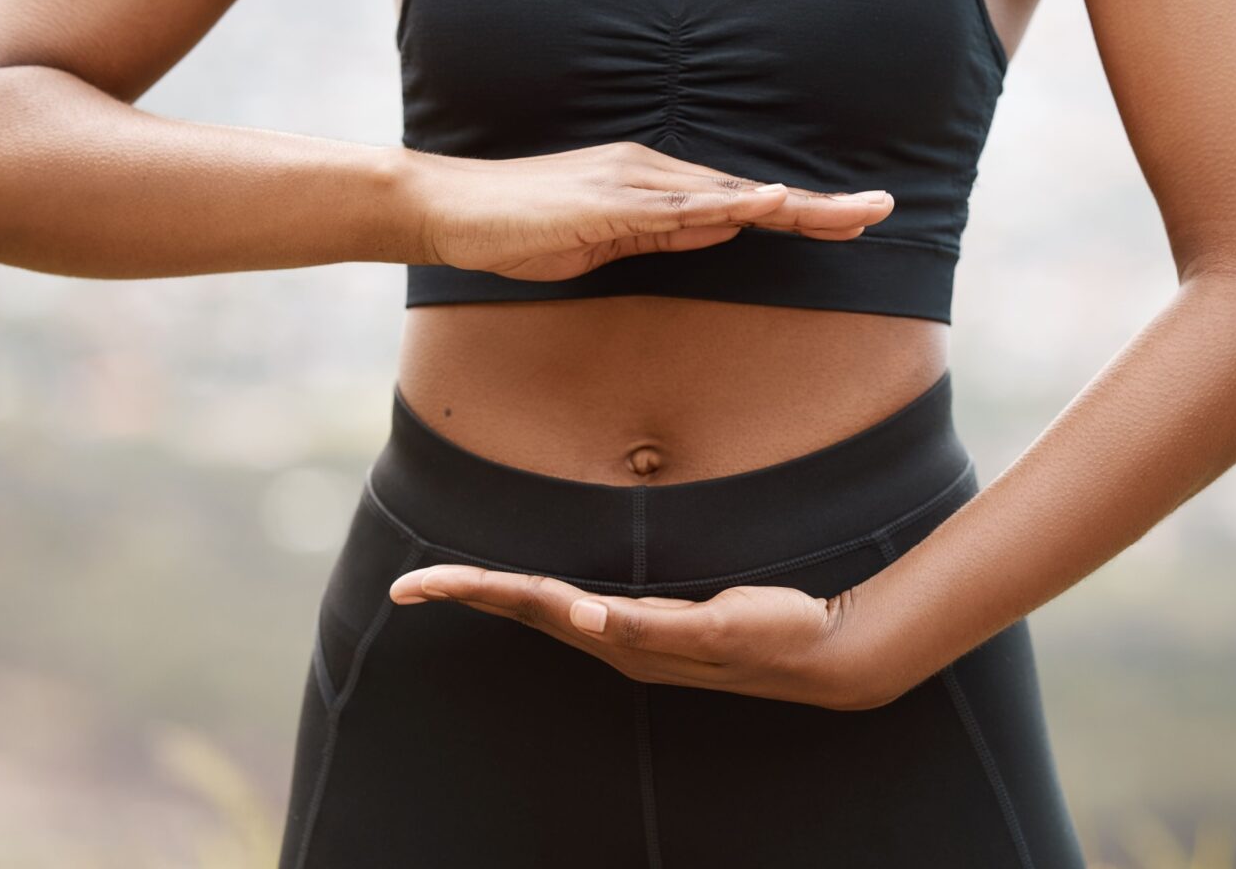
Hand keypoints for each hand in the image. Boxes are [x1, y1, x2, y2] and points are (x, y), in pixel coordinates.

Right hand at [388, 564, 908, 709]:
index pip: (528, 601)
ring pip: (571, 617)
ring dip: (518, 601)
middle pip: (531, 608)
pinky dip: (602, 621)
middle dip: (469, 596)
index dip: (470, 591)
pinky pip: (639, 629)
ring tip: (465, 586)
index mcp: (615, 629)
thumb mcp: (694, 614)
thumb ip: (646, 612)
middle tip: (410, 586)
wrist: (825, 650)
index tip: (414, 584)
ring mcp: (657, 644)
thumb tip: (584, 606)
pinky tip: (574, 609)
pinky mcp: (699, 638)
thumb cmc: (762, 625)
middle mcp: (623, 641)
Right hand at [407, 141, 894, 281]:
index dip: (804, 211)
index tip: (857, 219)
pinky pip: (674, 208)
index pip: (744, 201)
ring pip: (727, 195)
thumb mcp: (607, 242)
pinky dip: (724, 206)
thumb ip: (664, 235)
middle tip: (885, 210)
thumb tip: (724, 229)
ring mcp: (630, 185)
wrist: (450, 209)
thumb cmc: (522, 230)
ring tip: (851, 213)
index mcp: (657, 185)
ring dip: (792, 205)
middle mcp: (653, 173)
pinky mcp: (603, 204)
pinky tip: (766, 204)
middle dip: (821, 205)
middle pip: (751, 193)